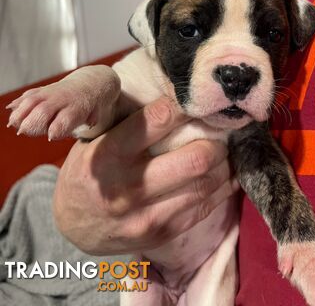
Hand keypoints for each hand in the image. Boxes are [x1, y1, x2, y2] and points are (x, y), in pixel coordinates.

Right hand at [53, 96, 238, 254]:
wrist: (73, 223)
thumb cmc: (89, 169)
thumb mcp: (94, 140)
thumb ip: (127, 121)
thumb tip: (172, 96)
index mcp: (108, 153)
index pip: (158, 120)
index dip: (184, 105)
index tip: (195, 100)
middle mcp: (127, 186)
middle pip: (194, 159)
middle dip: (215, 142)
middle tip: (218, 132)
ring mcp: (145, 215)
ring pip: (204, 185)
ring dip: (223, 165)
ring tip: (224, 152)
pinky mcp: (160, 234)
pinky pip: (203, 209)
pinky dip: (221, 189)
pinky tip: (225, 177)